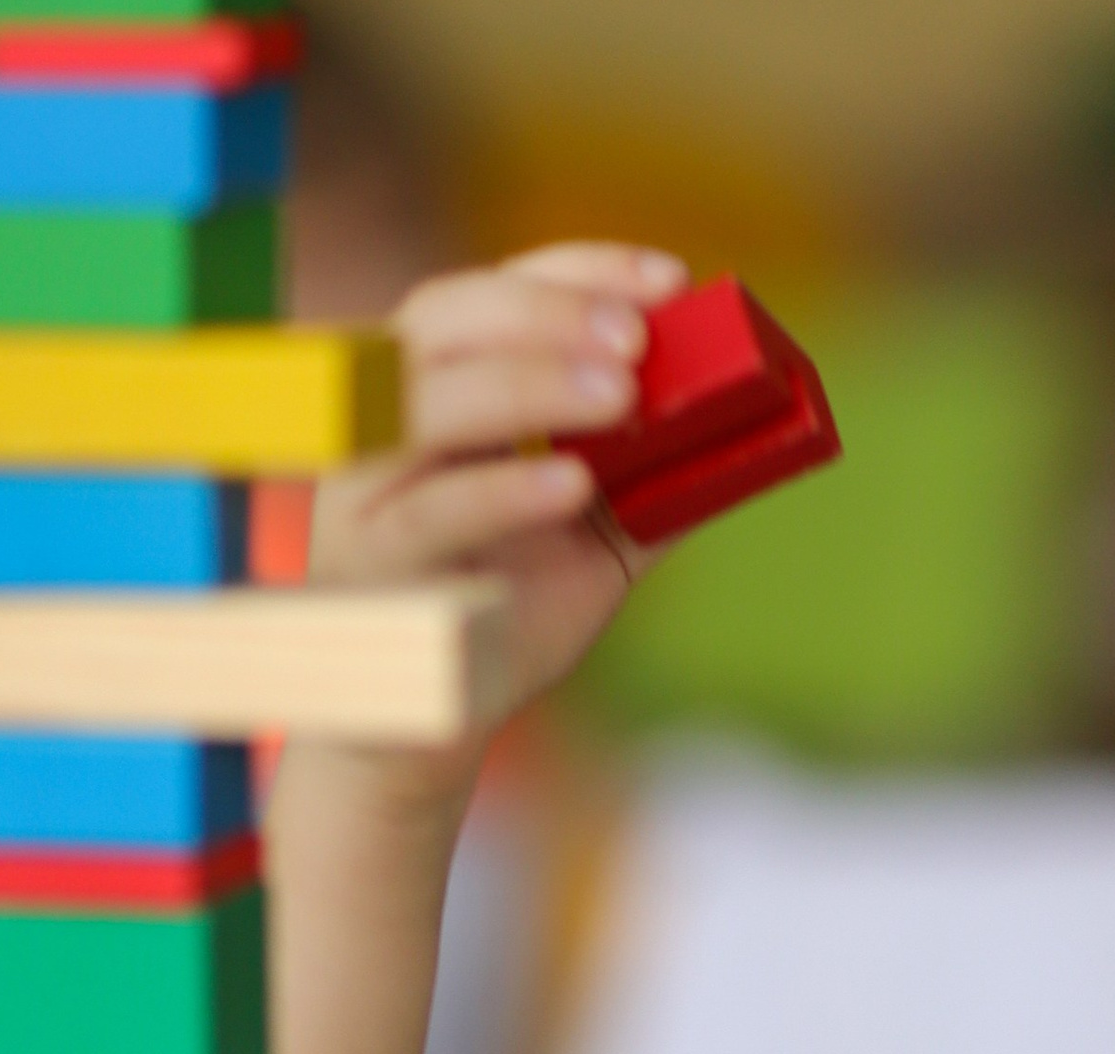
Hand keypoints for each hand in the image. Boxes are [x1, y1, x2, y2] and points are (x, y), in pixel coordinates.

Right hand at [308, 240, 686, 729]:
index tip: (670, 282)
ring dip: (527, 385)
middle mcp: (381, 421)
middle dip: (547, 314)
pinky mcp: (368, 568)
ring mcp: (363, 491)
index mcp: (433, 390)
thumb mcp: (595, 539)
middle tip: (640, 339)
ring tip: (621, 396)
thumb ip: (653, 482)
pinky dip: (501, 489)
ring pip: (422, 406)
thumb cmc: (508, 613)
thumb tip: (752, 431)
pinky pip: (428, 513)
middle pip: (442, 322)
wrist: (432, 719)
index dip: (575, 273)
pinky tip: (571, 483)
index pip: (491, 295)